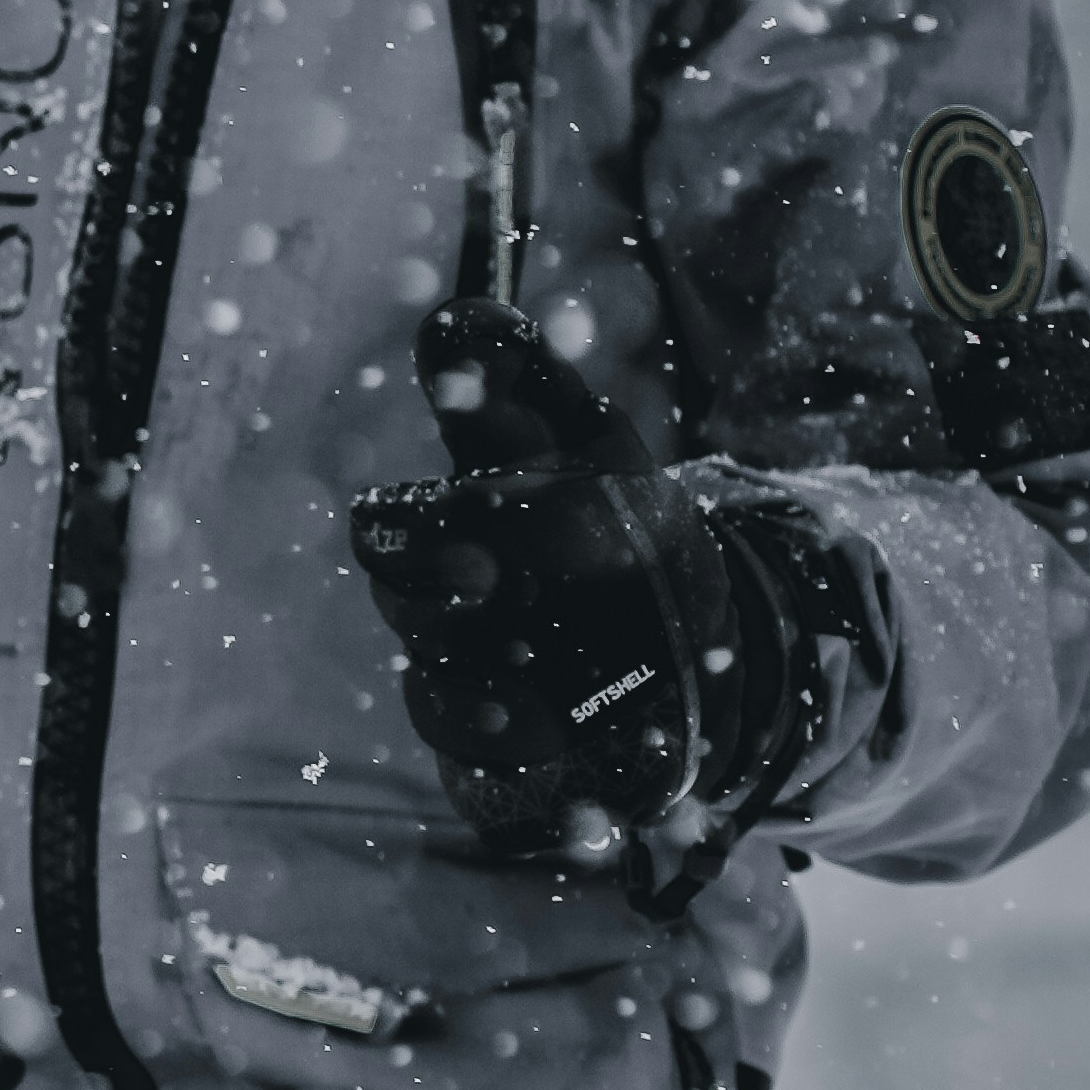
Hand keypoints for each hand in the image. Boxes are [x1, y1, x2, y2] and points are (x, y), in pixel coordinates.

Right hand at [350, 327, 874, 862]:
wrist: (699, 651)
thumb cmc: (621, 533)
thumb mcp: (593, 442)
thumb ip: (520, 377)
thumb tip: (457, 312)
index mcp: (458, 529)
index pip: (389, 525)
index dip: (411, 528)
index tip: (470, 522)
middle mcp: (448, 609)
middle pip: (402, 603)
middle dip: (431, 591)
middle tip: (487, 579)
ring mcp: (471, 687)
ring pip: (438, 694)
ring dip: (479, 694)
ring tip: (539, 704)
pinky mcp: (500, 763)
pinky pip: (484, 777)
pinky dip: (519, 770)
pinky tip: (560, 757)